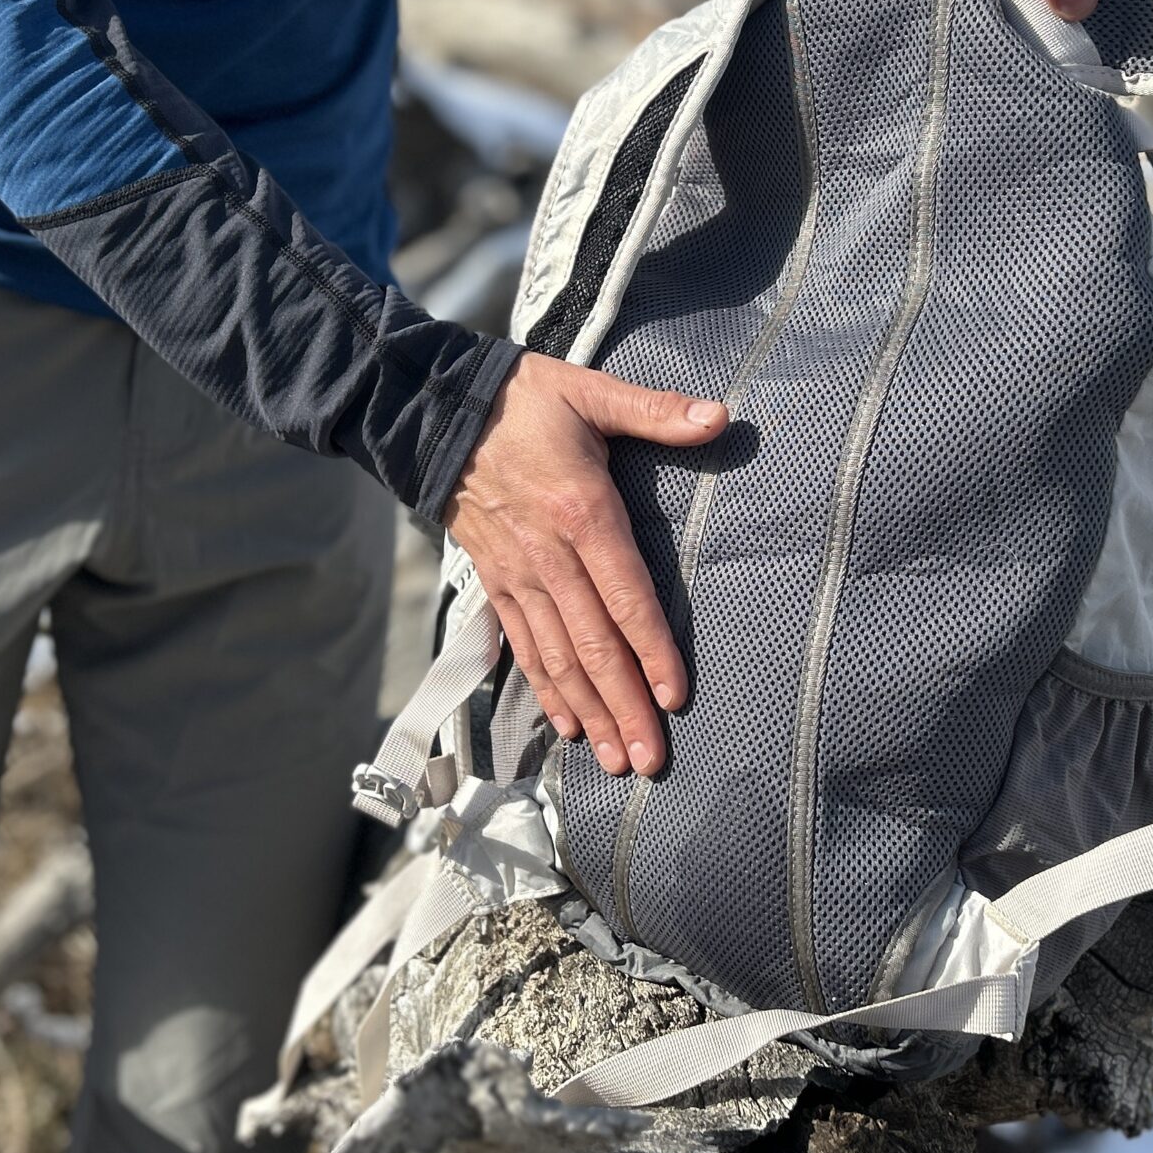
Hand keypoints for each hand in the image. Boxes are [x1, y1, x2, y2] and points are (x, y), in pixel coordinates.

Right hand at [446, 352, 728, 776]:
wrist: (432, 412)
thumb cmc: (521, 400)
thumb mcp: (590, 392)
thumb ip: (655, 412)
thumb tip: (721, 417)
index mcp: (582, 512)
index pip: (626, 597)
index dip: (652, 651)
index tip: (675, 697)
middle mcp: (548, 557)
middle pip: (593, 645)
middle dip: (624, 707)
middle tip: (651, 760)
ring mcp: (518, 576)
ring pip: (558, 658)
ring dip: (589, 714)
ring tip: (617, 760)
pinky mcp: (495, 584)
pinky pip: (524, 647)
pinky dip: (546, 690)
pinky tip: (568, 726)